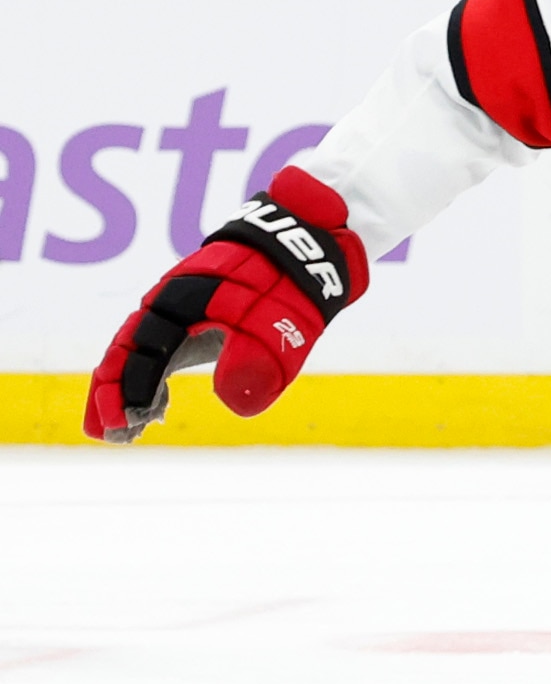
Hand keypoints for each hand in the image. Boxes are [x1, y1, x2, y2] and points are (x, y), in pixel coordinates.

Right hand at [84, 167, 368, 442]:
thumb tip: (233, 402)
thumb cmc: (291, 287)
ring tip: (127, 432)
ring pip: (140, 352)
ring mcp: (177, 309)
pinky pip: (160, 350)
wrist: (307, 247)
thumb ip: (256, 358)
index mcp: (180, 304)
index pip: (139, 353)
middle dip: (113, 395)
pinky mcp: (192, 318)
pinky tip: (157, 408)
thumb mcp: (281, 325)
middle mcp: (169, 304)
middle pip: (127, 353)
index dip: (124, 390)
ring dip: (129, 390)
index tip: (119, 425)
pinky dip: (153, 380)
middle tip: (109, 436)